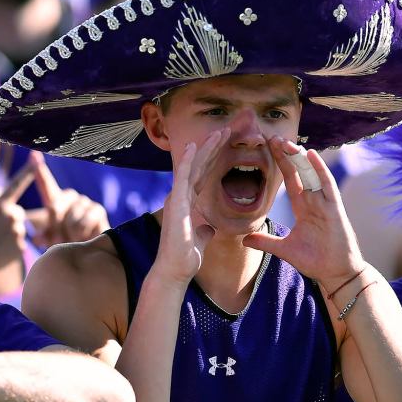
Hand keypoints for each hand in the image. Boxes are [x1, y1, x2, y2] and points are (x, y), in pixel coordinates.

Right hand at [0, 163, 34, 277]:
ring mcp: (18, 233)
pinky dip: (10, 247)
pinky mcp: (21, 248)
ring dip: (8, 233)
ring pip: (18, 229)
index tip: (38, 159)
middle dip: (7, 218)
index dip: (28, 171)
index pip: (16, 184)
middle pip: (17, 212)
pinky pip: (19, 244)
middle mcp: (12, 216)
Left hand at [27, 152, 109, 245]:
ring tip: (73, 239)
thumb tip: (37, 238)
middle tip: (58, 239)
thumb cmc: (66, 242)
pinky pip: (84, 221)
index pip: (46, 184)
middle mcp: (70, 197)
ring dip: (69, 233)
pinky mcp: (98, 209)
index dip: (39, 171)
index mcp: (55, 200)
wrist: (89, 252)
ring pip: (70, 217)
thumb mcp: (49, 239)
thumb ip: (42, 236)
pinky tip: (85, 237)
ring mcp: (85, 201)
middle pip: (54, 207)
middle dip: (54, 226)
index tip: (33, 156)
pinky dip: (82, 233)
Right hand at [151, 128, 227, 283]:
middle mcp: (181, 196)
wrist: (175, 270)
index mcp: (188, 202)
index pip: (202, 175)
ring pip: (192, 166)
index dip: (213, 158)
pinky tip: (194, 146)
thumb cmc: (186, 257)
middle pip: (199, 166)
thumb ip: (204, 229)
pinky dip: (188, 160)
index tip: (225, 144)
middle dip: (213, 148)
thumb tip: (209, 228)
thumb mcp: (200, 239)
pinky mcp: (176, 202)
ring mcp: (177, 197)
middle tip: (226, 131)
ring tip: (220, 133)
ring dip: (206, 148)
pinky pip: (182, 177)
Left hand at [243, 137, 366, 289]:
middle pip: (299, 171)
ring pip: (311, 172)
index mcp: (303, 206)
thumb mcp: (285, 249)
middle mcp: (314, 200)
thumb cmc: (316, 261)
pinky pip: (327, 184)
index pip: (289, 179)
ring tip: (286, 142)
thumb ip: (266, 242)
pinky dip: (319, 169)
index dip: (280, 163)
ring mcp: (324, 202)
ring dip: (299, 157)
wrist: (336, 273)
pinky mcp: (334, 208)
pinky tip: (310, 154)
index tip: (268, 148)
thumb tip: (244, 239)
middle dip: (287, 154)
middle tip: (272, 137)